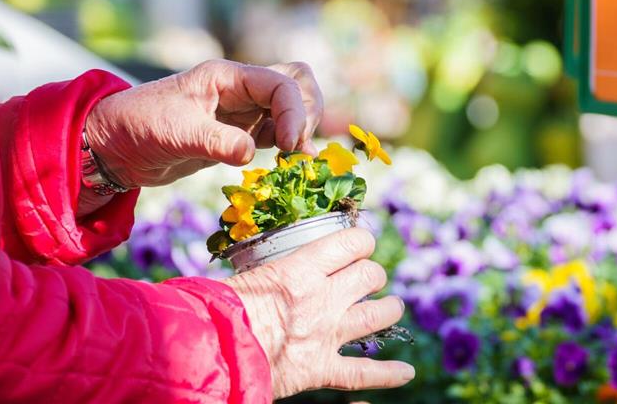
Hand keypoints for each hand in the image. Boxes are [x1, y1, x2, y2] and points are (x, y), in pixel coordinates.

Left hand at [84, 60, 322, 187]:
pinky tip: (288, 162)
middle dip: (307, 111)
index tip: (291, 146)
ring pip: (292, 105)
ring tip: (296, 157)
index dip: (295, 112)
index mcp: (227, 76)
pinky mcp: (239, 133)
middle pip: (297, 82)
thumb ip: (217, 141)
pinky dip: (289, 142)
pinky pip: (277, 130)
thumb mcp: (176, 133)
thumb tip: (252, 152)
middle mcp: (240, 88)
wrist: (114, 146)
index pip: (281, 84)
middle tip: (297, 146)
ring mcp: (242, 110)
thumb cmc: (138, 126)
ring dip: (302, 126)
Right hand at [223, 228, 414, 398]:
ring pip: (379, 316)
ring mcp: (327, 335)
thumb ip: (276, 268)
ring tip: (391, 307)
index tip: (357, 245)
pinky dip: (389, 374)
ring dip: (389, 309)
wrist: (210, 352)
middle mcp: (323, 298)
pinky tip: (405, 373)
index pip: (352, 243)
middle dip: (372, 274)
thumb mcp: (250, 273)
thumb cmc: (219, 307)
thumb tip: (281, 263)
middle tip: (364, 278)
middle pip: (370, 276)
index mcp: (303, 268)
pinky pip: (365, 373)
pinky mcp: (321, 369)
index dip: (360, 242)